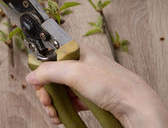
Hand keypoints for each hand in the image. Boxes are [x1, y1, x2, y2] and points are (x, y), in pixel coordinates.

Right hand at [26, 43, 167, 127]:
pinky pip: (69, 101)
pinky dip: (62, 109)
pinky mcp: (89, 95)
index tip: (37, 83)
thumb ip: (49, 71)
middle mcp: (79, 63)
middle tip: (47, 103)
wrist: (135, 105)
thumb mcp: (74, 72)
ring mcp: (84, 80)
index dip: (41, 71)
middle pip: (52, 76)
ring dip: (52, 103)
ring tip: (54, 113)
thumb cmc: (112, 83)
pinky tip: (60, 117)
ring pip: (59, 90)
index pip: (49, 56)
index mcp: (76, 51)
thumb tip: (31, 76)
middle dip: (46, 92)